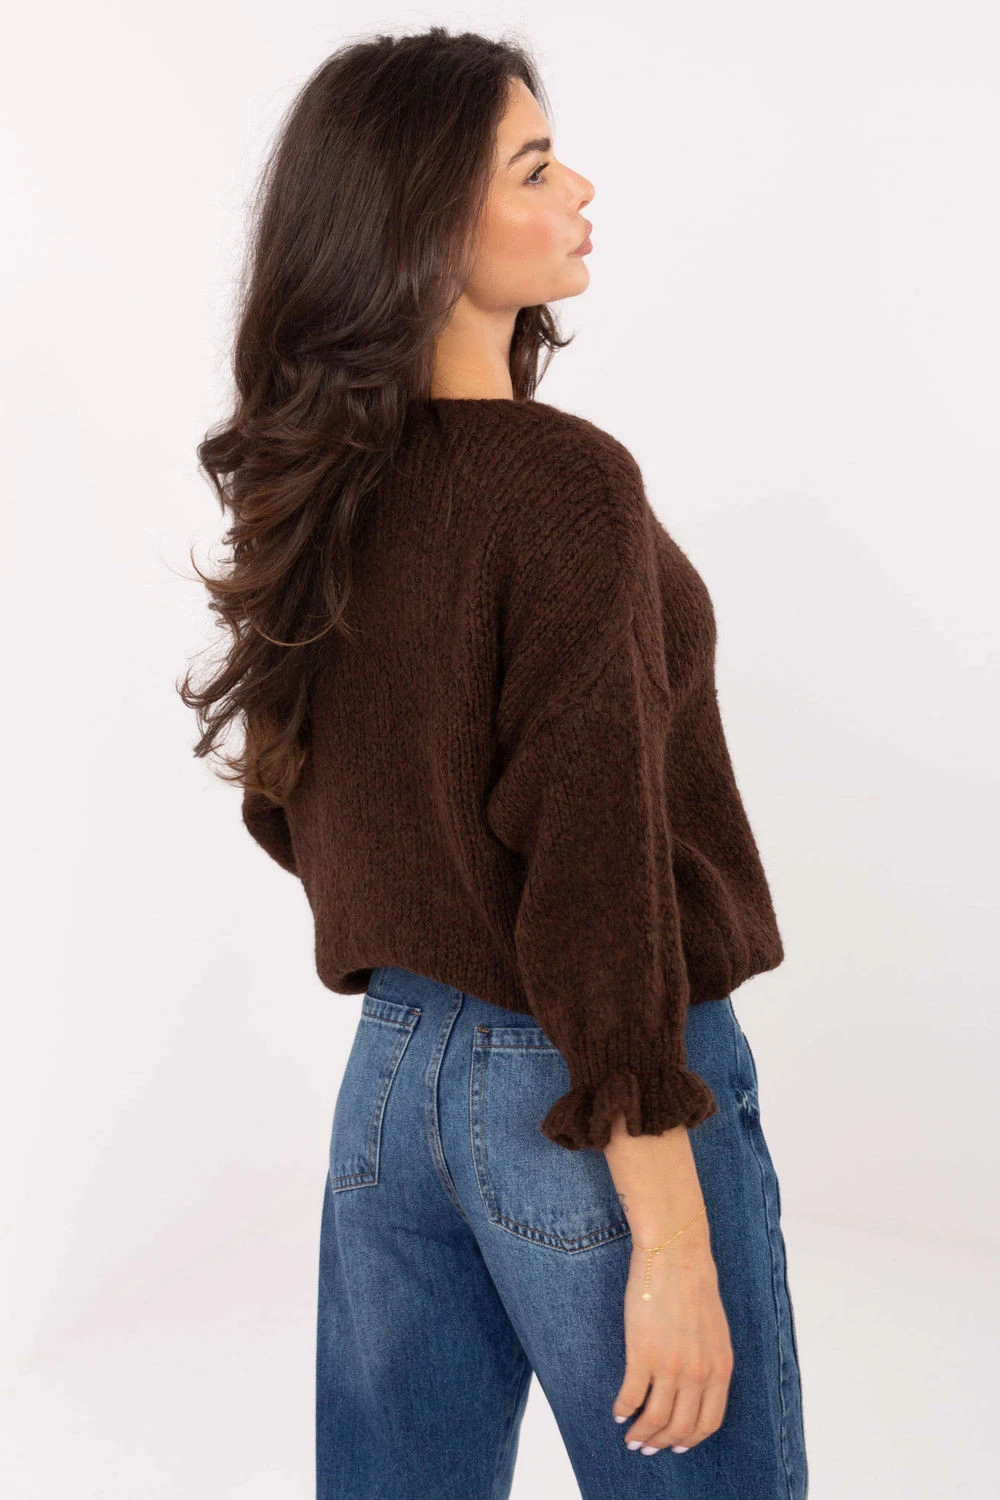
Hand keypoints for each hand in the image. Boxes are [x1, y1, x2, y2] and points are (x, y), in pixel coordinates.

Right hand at [612, 1228, 733, 1455]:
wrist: (676, 1257)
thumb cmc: (694, 1287)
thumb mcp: (716, 1332)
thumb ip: (709, 1362)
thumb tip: (695, 1389)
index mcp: (720, 1369)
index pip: (708, 1422)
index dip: (690, 1439)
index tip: (676, 1445)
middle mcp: (698, 1375)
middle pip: (680, 1428)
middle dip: (662, 1443)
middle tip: (647, 1446)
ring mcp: (670, 1367)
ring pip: (655, 1420)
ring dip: (641, 1434)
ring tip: (630, 1436)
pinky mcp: (642, 1354)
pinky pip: (631, 1396)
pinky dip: (623, 1410)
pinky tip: (618, 1412)